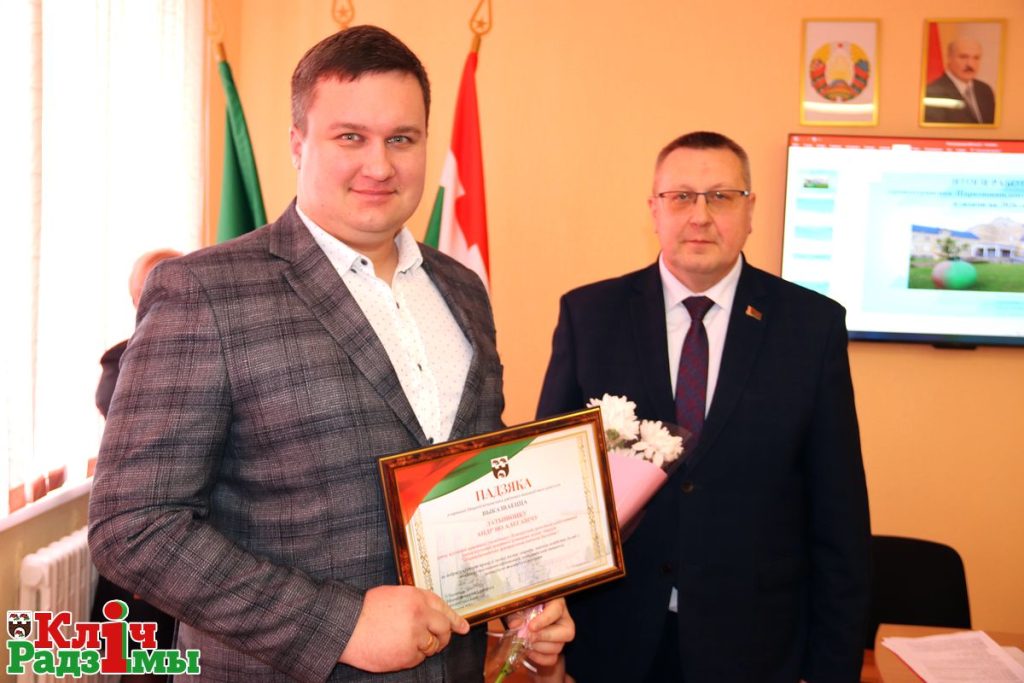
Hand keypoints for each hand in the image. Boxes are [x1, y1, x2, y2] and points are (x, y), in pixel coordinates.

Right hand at [338, 585, 468, 671]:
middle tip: (437, 640)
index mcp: (416, 597)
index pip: (443, 607)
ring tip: (407, 642)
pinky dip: (411, 657)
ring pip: (432, 646)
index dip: (455, 618)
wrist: (345, 627)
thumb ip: (414, 602)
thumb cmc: (364, 611)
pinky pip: (418, 659)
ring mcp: (414, 636)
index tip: (463, 627)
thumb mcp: (392, 595)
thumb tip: (432, 614)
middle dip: (443, 636)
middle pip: (444, 629)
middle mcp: (419, 615)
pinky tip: (396, 650)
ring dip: (425, 647)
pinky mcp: (407, 655)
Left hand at [505, 598, 574, 668]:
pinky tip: (529, 651)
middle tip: (528, 636)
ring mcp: (562, 636)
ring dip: (539, 647)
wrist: (523, 619)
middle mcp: (564, 620)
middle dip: (544, 636)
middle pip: (566, 632)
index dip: (544, 620)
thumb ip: (516, 614)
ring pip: (558, 647)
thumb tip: (515, 625)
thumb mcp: (519, 606)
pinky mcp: (556, 648)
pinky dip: (539, 658)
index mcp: (556, 603)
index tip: (531, 627)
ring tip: (527, 642)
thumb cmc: (524, 608)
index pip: (556, 610)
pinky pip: (552, 659)